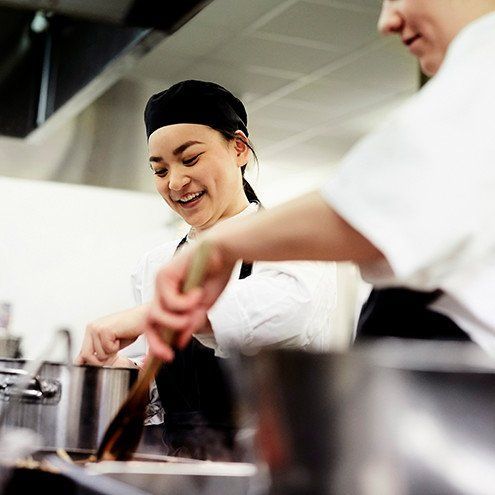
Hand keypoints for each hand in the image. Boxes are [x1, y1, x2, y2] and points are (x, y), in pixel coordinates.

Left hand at [75, 305, 147, 365]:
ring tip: (118, 340)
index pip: (81, 353)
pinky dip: (117, 347)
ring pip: (99, 354)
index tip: (99, 364)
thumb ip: (98, 352)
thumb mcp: (110, 343)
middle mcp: (91, 327)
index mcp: (91, 329)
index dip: (90, 362)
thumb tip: (86, 363)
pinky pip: (108, 349)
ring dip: (112, 352)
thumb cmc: (130, 329)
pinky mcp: (105, 330)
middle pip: (86, 355)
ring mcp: (97, 328)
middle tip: (113, 351)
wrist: (142, 318)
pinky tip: (120, 337)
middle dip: (101, 360)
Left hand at [144, 240, 235, 361]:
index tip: (166, 358)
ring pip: (157, 314)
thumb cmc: (217, 274)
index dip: (158, 344)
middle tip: (169, 353)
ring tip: (194, 312)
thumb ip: (191, 323)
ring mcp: (162, 283)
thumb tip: (178, 342)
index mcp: (173, 299)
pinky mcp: (164, 275)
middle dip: (157, 342)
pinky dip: (184, 303)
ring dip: (177, 320)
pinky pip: (168, 300)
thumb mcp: (205, 306)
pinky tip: (197, 293)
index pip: (158, 326)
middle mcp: (164, 292)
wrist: (224, 250)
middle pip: (149, 323)